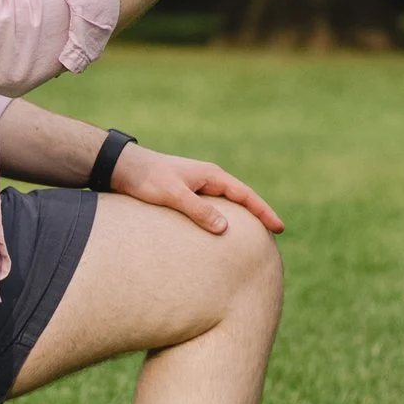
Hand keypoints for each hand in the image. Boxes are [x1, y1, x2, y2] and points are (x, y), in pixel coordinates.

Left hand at [112, 144, 284, 236]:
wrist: (124, 167)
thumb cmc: (147, 178)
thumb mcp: (174, 194)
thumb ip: (198, 210)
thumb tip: (225, 228)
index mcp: (211, 176)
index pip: (246, 195)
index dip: (264, 212)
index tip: (280, 228)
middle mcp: (208, 179)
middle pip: (241, 199)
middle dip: (258, 215)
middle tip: (274, 234)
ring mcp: (198, 186)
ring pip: (227, 204)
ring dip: (241, 217)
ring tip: (253, 236)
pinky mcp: (187, 194)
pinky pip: (212, 208)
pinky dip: (223, 219)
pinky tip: (220, 233)